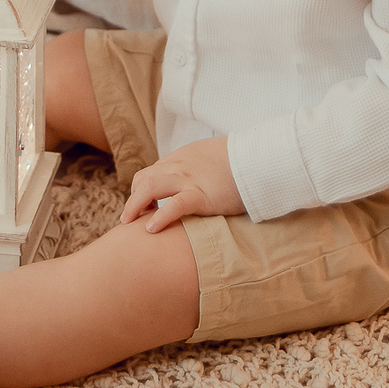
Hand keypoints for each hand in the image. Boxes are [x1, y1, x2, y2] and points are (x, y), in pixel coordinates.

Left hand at [120, 137, 244, 233]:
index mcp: (183, 158)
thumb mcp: (214, 159)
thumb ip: (201, 168)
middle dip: (133, 199)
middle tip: (129, 219)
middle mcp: (180, 166)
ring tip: (129, 224)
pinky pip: (174, 205)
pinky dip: (159, 217)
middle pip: (144, 179)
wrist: (259, 158)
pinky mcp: (201, 195)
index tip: (143, 207)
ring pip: (150, 187)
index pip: (152, 172)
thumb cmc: (241, 161)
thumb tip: (200, 182)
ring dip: (135, 205)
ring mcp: (189, 179)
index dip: (142, 190)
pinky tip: (151, 230)